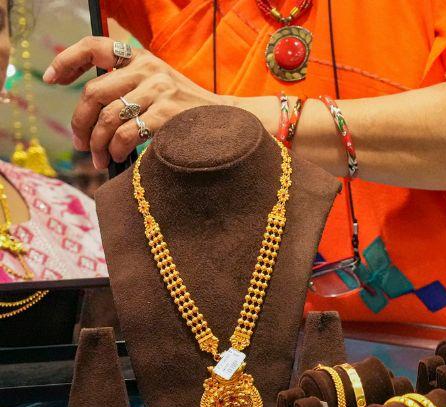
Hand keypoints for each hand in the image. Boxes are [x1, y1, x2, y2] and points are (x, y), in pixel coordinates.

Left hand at [43, 36, 223, 168]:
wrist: (229, 124)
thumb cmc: (188, 112)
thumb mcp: (159, 87)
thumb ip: (129, 87)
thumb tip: (88, 112)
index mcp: (142, 59)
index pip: (94, 46)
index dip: (67, 60)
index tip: (52, 79)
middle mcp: (149, 69)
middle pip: (93, 92)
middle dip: (79, 122)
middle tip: (79, 143)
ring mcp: (159, 90)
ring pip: (106, 117)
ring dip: (96, 143)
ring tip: (99, 157)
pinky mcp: (167, 113)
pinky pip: (125, 134)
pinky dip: (115, 149)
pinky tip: (117, 157)